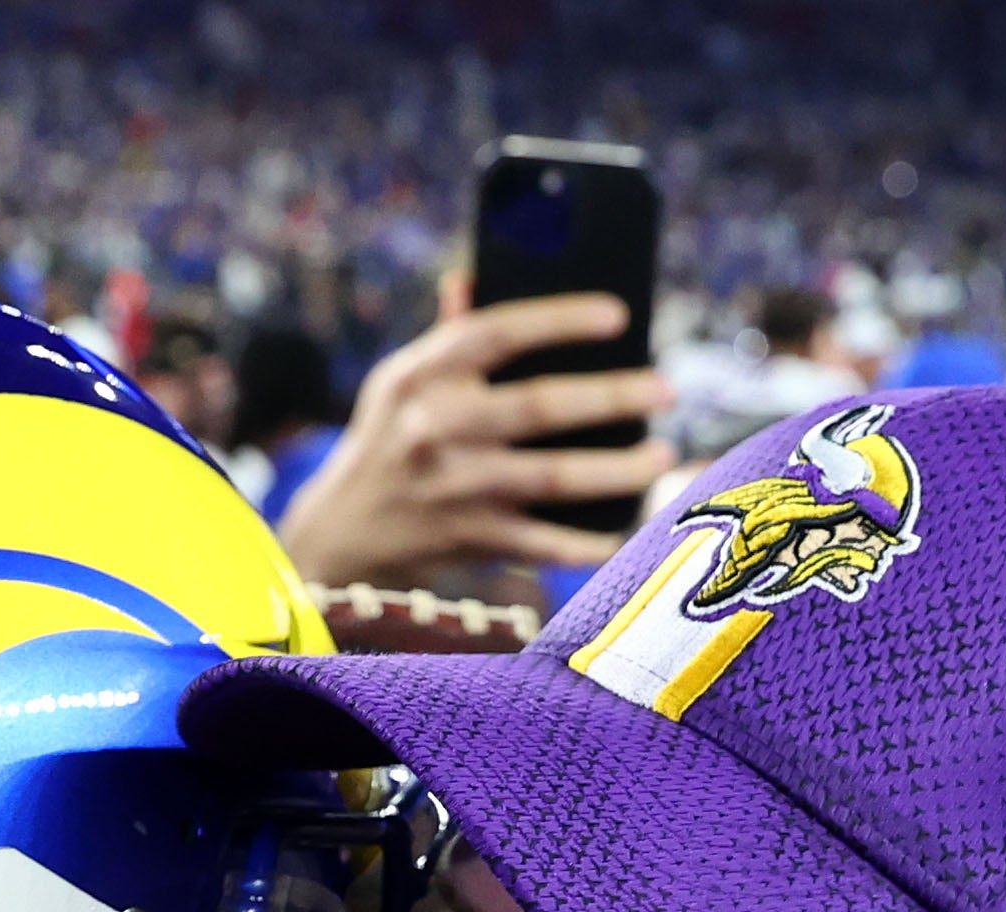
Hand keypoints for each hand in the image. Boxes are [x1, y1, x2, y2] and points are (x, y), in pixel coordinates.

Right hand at [275, 294, 676, 588]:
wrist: (340, 536)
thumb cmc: (387, 443)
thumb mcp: (398, 382)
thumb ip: (445, 334)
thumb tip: (472, 275)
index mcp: (421, 375)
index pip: (496, 331)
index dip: (560, 320)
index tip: (618, 315)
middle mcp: (435, 428)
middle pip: (540, 406)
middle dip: (612, 396)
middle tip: (665, 390)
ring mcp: (454, 489)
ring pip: (554, 477)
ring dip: (618, 469)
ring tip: (665, 455)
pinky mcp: (470, 540)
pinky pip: (544, 542)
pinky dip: (591, 542)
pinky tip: (630, 530)